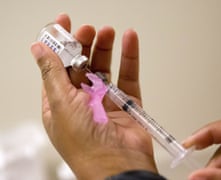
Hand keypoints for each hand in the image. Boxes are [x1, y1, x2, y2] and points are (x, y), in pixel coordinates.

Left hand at [30, 14, 156, 179]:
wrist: (119, 165)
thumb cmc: (85, 145)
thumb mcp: (61, 104)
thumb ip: (52, 74)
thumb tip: (38, 49)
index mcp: (61, 103)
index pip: (57, 67)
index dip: (59, 45)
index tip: (64, 24)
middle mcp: (82, 101)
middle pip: (82, 65)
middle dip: (84, 45)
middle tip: (89, 30)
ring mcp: (105, 101)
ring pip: (105, 68)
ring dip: (106, 48)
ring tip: (108, 32)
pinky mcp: (126, 103)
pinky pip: (128, 76)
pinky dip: (130, 58)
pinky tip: (130, 41)